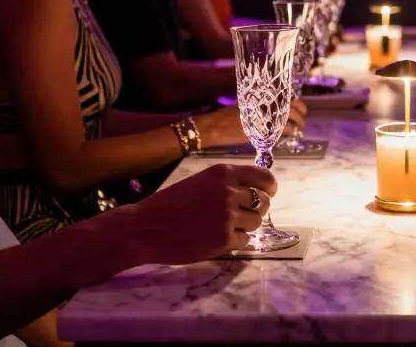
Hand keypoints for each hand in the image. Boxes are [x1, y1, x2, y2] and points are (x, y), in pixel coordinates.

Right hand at [128, 163, 275, 261]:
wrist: (145, 228)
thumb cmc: (170, 205)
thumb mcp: (200, 183)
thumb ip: (227, 184)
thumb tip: (256, 191)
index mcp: (223, 173)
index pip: (264, 177)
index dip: (270, 187)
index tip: (269, 193)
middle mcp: (229, 192)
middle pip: (264, 201)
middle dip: (256, 209)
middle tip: (242, 215)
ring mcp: (228, 217)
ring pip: (256, 222)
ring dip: (245, 226)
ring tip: (224, 226)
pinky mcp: (224, 239)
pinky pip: (245, 240)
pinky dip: (236, 241)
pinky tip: (217, 238)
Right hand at [193, 102, 306, 146]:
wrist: (216, 126)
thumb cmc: (228, 116)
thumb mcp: (246, 105)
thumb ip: (260, 106)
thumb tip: (275, 110)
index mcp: (262, 97)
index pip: (287, 97)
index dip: (298, 104)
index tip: (302, 110)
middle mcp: (265, 104)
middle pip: (292, 107)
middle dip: (301, 116)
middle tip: (302, 123)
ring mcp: (264, 116)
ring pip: (289, 118)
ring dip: (297, 125)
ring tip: (298, 130)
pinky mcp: (263, 128)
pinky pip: (281, 129)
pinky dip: (288, 132)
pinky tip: (289, 135)